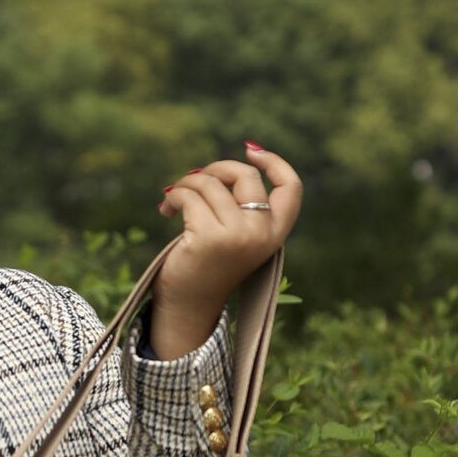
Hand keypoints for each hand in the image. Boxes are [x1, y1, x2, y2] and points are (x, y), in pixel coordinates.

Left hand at [146, 141, 300, 359]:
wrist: (189, 307)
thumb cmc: (208, 266)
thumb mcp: (236, 235)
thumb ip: (240, 207)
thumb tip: (217, 169)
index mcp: (275, 234)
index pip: (291, 187)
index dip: (275, 162)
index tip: (251, 149)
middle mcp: (262, 233)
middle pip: (244, 175)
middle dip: (215, 169)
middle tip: (194, 182)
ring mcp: (238, 234)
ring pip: (210, 182)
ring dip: (186, 184)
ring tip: (173, 200)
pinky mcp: (209, 237)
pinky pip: (188, 195)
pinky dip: (174, 196)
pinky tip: (166, 210)